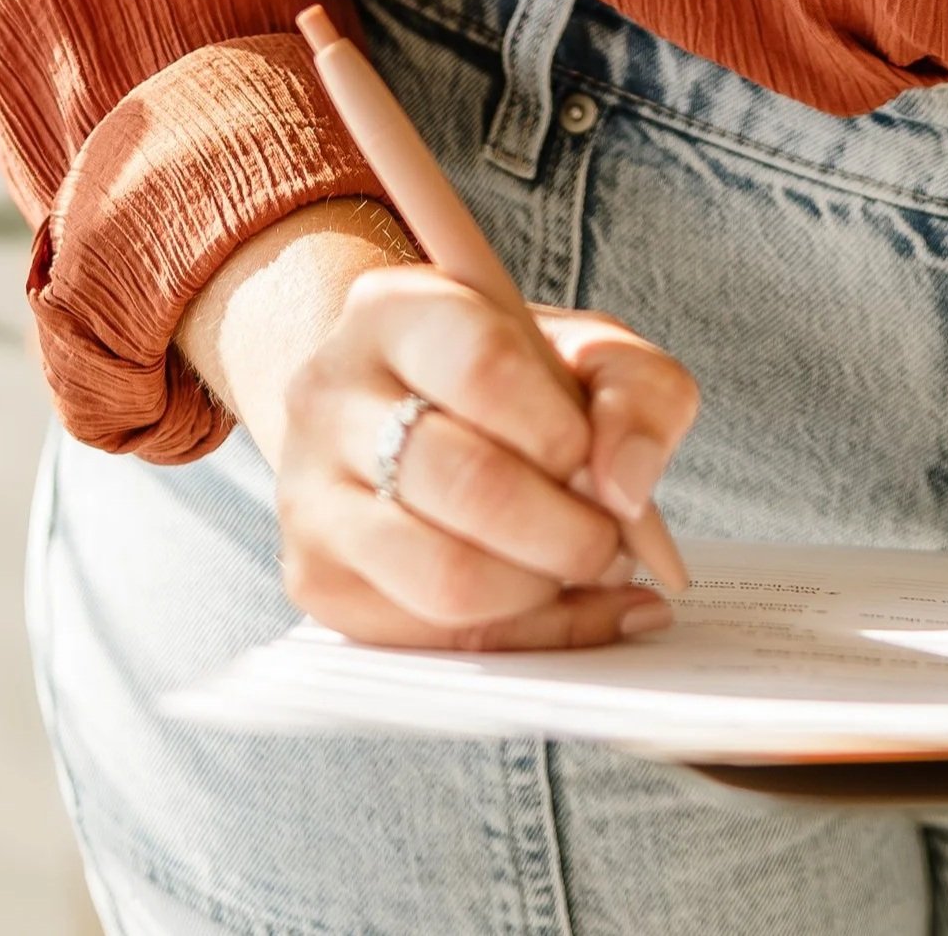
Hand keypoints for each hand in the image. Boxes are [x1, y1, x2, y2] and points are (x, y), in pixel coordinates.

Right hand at [180, 204, 700, 650]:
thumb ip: (637, 396)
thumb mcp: (589, 353)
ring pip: (445, 576)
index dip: (561, 429)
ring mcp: (310, 494)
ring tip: (581, 571)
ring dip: (543, 590)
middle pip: (467, 482)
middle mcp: (331, 396)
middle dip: (570, 532)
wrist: (403, 413)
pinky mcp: (316, 580)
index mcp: (396, 308)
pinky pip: (430, 639)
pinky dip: (518, 637)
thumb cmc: (512, 381)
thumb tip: (626, 488)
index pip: (485, 367)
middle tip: (612, 544)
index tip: (592, 459)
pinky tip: (557, 607)